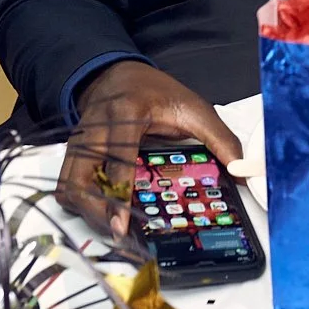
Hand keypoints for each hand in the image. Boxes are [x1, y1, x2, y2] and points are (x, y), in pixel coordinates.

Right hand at [58, 61, 242, 236]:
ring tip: (110, 227)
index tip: (121, 224)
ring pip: (67, 184)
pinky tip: (99, 211)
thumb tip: (242, 171)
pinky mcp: (71, 151)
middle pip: (80, 178)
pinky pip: (66, 183)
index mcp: (127, 112)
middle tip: (116, 233)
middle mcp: (96, 126)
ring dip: (85, 210)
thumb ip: (220, 139)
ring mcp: (79, 140)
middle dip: (95, 211)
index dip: (118, 193)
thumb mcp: (194, 108)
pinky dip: (78, 201)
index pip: (117, 157)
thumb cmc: (157, 92)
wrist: (119, 74)